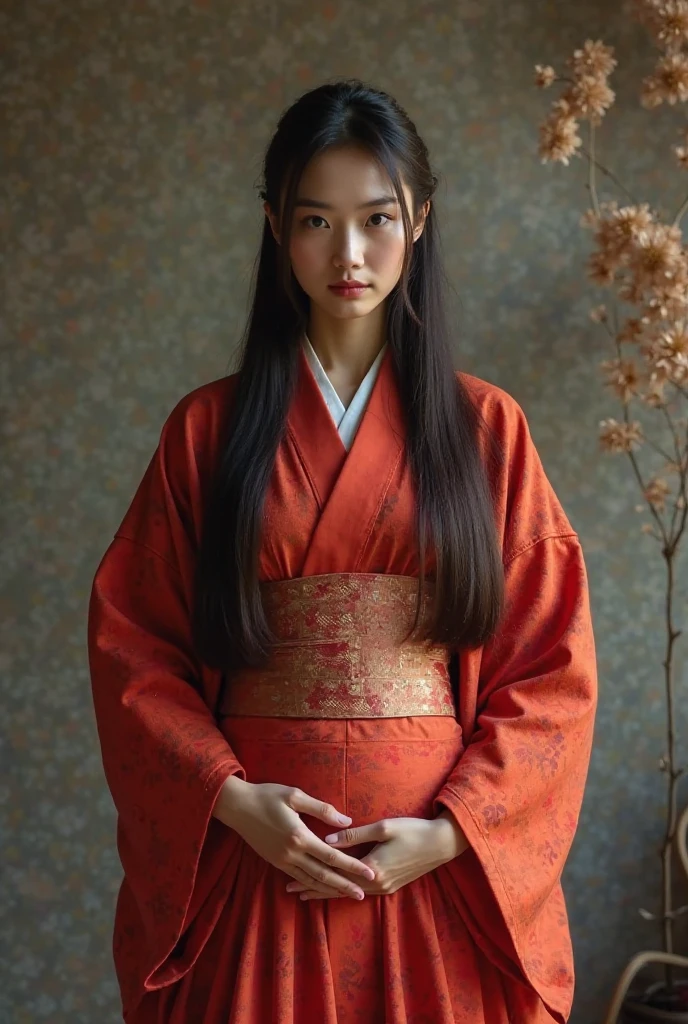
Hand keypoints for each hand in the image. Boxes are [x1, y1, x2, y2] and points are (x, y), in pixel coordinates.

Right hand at [213, 777, 375, 899]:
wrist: (237, 806)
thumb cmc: (267, 795)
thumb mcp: (295, 795)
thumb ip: (322, 809)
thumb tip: (347, 822)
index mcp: (300, 836)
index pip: (332, 856)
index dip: (352, 866)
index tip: (369, 873)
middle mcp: (292, 853)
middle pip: (324, 874)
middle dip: (345, 885)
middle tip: (363, 895)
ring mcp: (282, 860)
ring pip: (310, 880)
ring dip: (330, 889)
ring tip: (347, 894)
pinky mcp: (275, 862)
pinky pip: (297, 878)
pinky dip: (311, 886)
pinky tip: (320, 889)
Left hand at [285, 810, 468, 900]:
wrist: (442, 844)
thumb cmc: (413, 831)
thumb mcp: (384, 827)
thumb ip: (355, 836)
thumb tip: (327, 839)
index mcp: (372, 869)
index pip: (335, 875)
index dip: (312, 876)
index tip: (291, 877)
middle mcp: (376, 884)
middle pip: (338, 888)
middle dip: (314, 888)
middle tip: (290, 889)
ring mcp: (384, 887)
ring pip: (348, 892)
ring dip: (327, 891)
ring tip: (306, 892)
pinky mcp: (390, 885)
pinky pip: (359, 891)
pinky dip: (343, 890)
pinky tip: (334, 889)